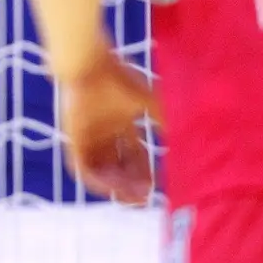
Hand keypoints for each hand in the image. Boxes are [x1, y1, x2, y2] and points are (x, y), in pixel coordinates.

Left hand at [57, 50, 160, 204]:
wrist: (88, 64)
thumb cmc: (118, 77)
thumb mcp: (148, 101)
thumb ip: (165, 118)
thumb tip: (189, 135)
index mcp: (119, 121)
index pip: (134, 152)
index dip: (145, 169)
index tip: (159, 183)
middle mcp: (103, 132)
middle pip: (119, 165)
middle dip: (133, 183)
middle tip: (146, 198)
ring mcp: (88, 136)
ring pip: (102, 169)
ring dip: (117, 186)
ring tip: (134, 197)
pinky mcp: (73, 138)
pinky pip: (83, 167)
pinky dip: (99, 180)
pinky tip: (115, 189)